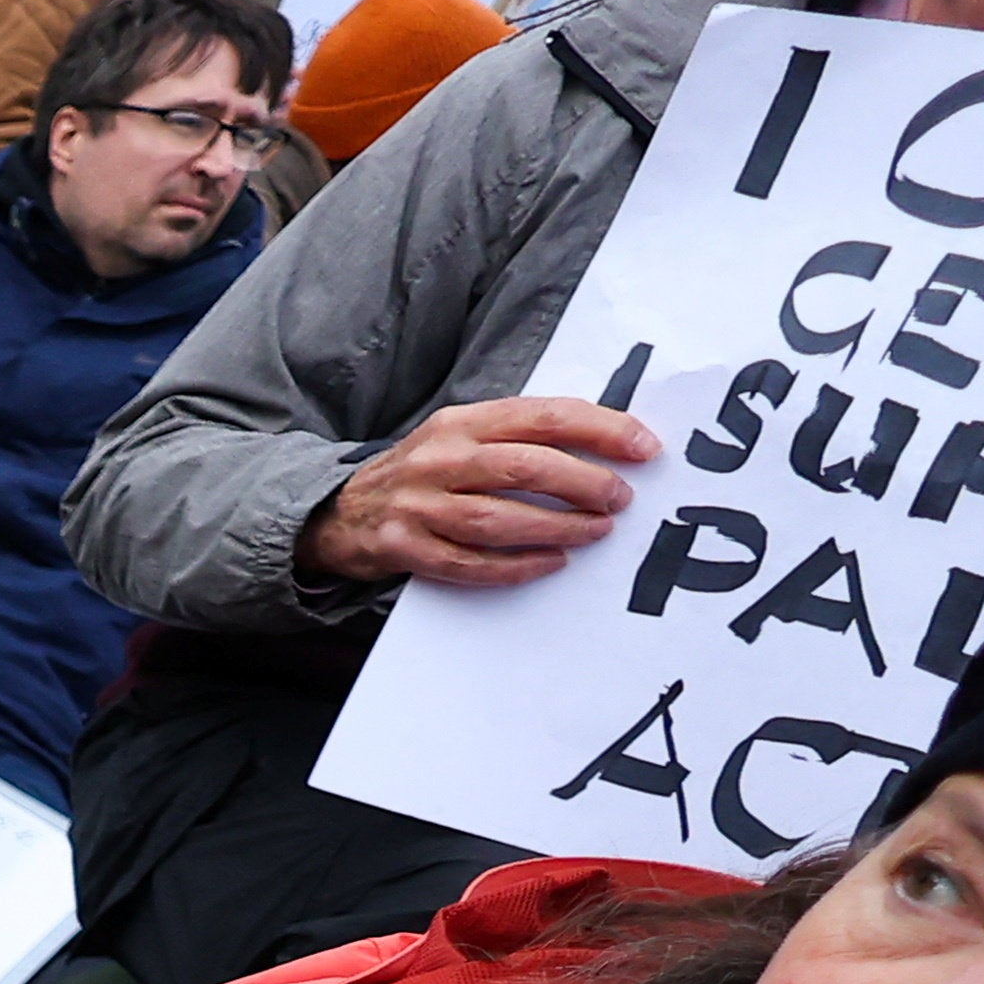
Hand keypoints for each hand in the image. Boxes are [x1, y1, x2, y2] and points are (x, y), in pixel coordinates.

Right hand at [292, 393, 659, 591]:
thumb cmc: (422, 475)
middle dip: (583, 483)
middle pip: (524, 467)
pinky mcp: (404, 548)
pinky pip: (469, 563)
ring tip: (596, 531)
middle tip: (621, 498)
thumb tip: (606, 443)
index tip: (644, 447)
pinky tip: (551, 563)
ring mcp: (418, 505)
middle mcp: (438, 458)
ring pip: (498, 519)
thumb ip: (518, 436)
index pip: (542, 416)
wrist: (339, 512)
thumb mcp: (460, 436)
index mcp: (460, 422)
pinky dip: (516, 567)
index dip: (600, 430)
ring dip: (557, 528)